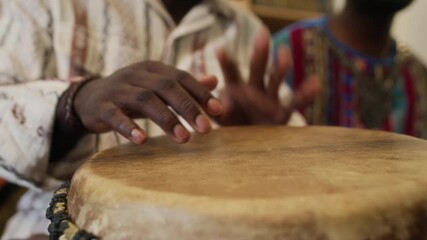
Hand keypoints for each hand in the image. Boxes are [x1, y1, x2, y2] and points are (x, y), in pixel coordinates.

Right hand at [73, 61, 222, 143]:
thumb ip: (184, 85)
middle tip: (206, 129)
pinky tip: (143, 141)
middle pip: (166, 87)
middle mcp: (136, 74)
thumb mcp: (158, 87)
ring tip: (185, 139)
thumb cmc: (132, 94)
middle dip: (188, 108)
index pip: (181, 77)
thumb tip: (215, 80)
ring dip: (167, 119)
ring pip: (145, 100)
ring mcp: (117, 89)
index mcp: (153, 68)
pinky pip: (116, 116)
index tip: (219, 112)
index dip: (201, 93)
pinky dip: (129, 128)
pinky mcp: (102, 106)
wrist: (89, 98)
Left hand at [215, 27, 319, 124]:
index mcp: (236, 89)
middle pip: (257, 69)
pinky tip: (316, 83)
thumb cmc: (233, 128)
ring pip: (276, 81)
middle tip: (262, 34)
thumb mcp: (223, 120)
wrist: (248, 145)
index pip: (232, 74)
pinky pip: (295, 103)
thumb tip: (225, 107)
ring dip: (280, 67)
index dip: (227, 63)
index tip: (221, 50)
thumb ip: (221, 112)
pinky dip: (306, 94)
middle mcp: (254, 90)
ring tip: (284, 53)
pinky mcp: (282, 115)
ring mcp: (270, 101)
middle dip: (260, 53)